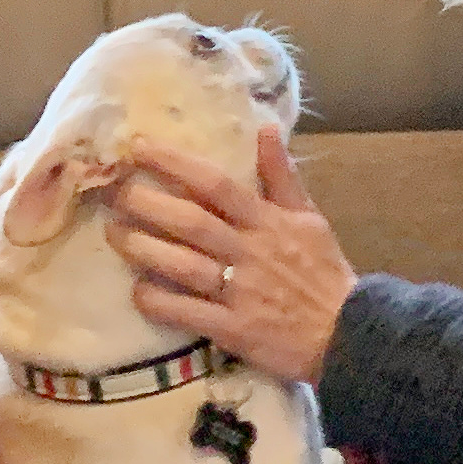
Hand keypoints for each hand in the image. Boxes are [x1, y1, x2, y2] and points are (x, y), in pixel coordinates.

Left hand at [109, 123, 352, 384]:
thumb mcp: (310, 218)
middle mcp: (249, 252)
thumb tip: (265, 128)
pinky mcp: (233, 329)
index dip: (175, 163)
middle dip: (147, 203)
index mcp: (267, 222)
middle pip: (190, 221)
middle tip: (114, 192)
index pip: (215, 184)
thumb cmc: (324, 273)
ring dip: (143, 248)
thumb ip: (282, 176)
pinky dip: (158, 300)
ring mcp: (239, 292)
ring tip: (113, 234)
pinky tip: (137, 290)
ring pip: (182, 264)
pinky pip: (186, 312)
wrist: (349, 334)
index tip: (139, 146)